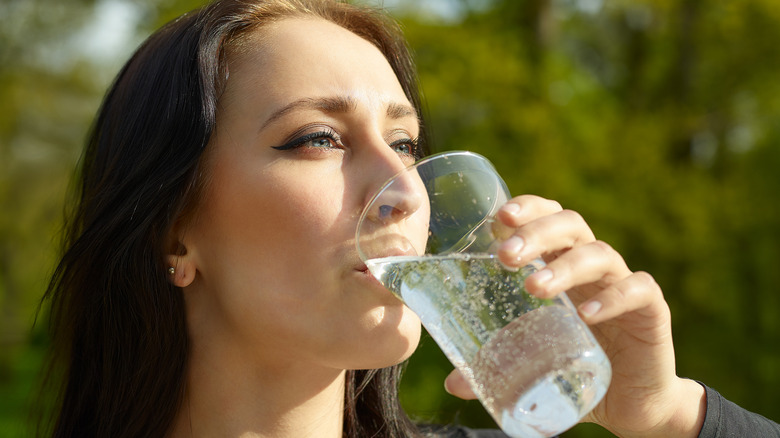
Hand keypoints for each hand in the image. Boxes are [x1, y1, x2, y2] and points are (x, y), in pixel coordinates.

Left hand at [443, 195, 705, 436]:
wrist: (632, 403)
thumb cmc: (575, 367)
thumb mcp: (532, 362)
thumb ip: (495, 365)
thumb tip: (453, 383)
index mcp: (560, 263)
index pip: (546, 217)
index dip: (525, 209)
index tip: (497, 219)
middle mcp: (591, 266)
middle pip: (569, 225)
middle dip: (535, 232)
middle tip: (505, 256)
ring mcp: (622, 284)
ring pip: (598, 254)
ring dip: (564, 266)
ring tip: (534, 287)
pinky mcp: (651, 310)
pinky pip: (638, 290)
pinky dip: (613, 297)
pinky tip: (586, 314)